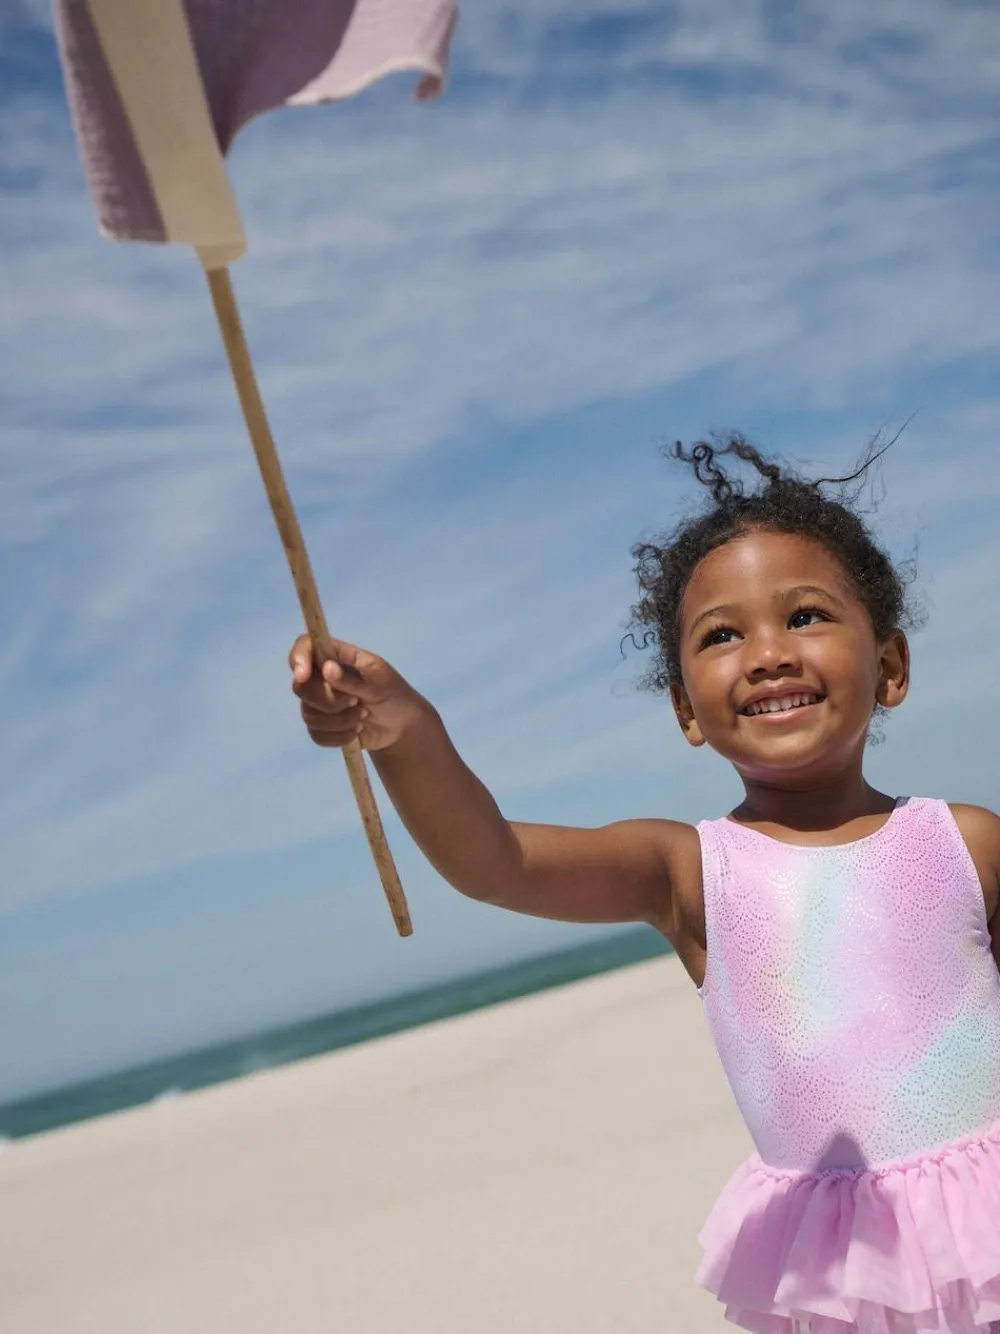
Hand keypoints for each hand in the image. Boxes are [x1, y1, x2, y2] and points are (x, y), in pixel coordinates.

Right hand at [289, 634, 430, 752]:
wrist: (401, 726)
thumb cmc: (394, 695)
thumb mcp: (381, 683)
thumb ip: (354, 678)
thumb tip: (327, 669)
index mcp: (336, 657)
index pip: (305, 646)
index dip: (298, 658)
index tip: (303, 675)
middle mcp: (322, 677)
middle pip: (301, 687)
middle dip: (328, 700)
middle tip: (356, 702)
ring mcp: (320, 702)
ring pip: (309, 714)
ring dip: (339, 720)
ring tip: (363, 716)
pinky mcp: (322, 726)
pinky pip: (316, 734)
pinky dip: (339, 736)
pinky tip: (357, 731)